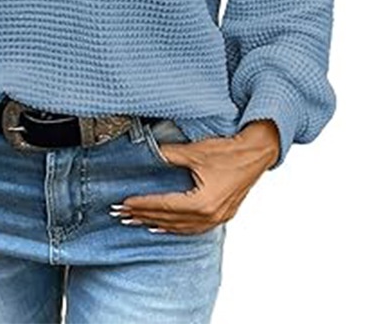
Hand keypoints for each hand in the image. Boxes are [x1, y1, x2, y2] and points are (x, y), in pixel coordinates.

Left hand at [113, 119, 279, 234]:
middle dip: (144, 216)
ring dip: (157, 224)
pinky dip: (175, 227)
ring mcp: (217, 218)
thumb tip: (148, 150)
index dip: (143, 204)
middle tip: (121, 214)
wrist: (257, 153)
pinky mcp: (221, 215)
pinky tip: (163, 227)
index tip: (124, 203)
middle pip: (170, 219)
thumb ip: (169, 154)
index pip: (165, 206)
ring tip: (137, 222)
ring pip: (180, 227)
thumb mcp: (195, 151)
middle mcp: (209, 215)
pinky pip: (193, 227)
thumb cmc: (230, 151)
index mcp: (203, 202)